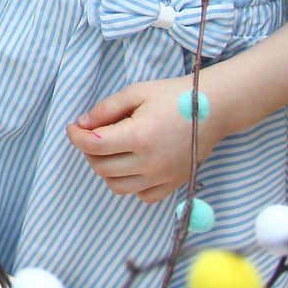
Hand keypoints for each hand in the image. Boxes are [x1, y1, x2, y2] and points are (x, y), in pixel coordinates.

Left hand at [66, 76, 228, 203]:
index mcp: (139, 137)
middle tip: (93, 135)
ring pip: (117, 186)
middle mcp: (151, 163)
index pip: (93, 146)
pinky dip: (130, 183)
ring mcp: (163, 177)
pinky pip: (140, 195)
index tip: (73, 127)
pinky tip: (133, 163)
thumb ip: (105, 109)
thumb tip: (82, 125)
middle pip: (101, 167)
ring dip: (106, 169)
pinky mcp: (174, 185)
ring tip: (112, 149)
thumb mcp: (135, 93)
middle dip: (89, 151)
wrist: (214, 110)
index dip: (76, 136)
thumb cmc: (172, 97)